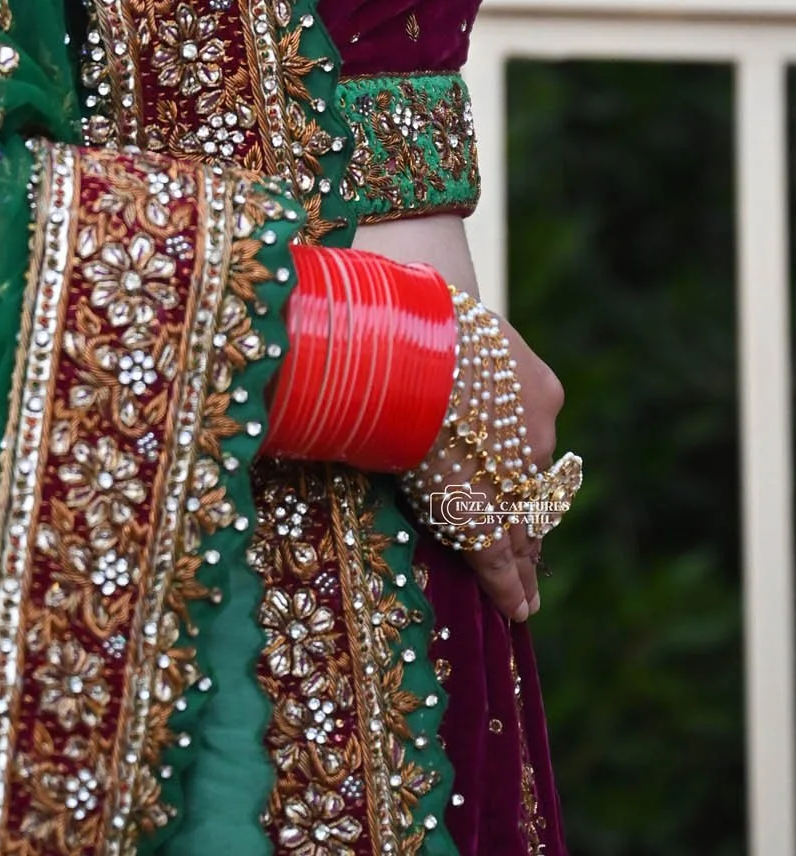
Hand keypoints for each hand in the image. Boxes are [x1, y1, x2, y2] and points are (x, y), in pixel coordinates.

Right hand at [350, 215, 566, 619]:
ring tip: (525, 592)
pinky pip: (501, 556)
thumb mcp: (436, 328)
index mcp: (532, 382)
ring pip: (526, 524)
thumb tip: (389, 319)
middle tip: (530, 555)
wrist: (400, 342)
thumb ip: (435, 349)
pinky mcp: (484, 514)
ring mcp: (513, 474)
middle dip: (530, 519)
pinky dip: (510, 585)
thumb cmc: (404, 318)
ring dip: (523, 558)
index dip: (525, 472)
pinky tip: (518, 607)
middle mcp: (536, 430)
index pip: (533, 439)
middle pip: (536, 486)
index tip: (527, 498)